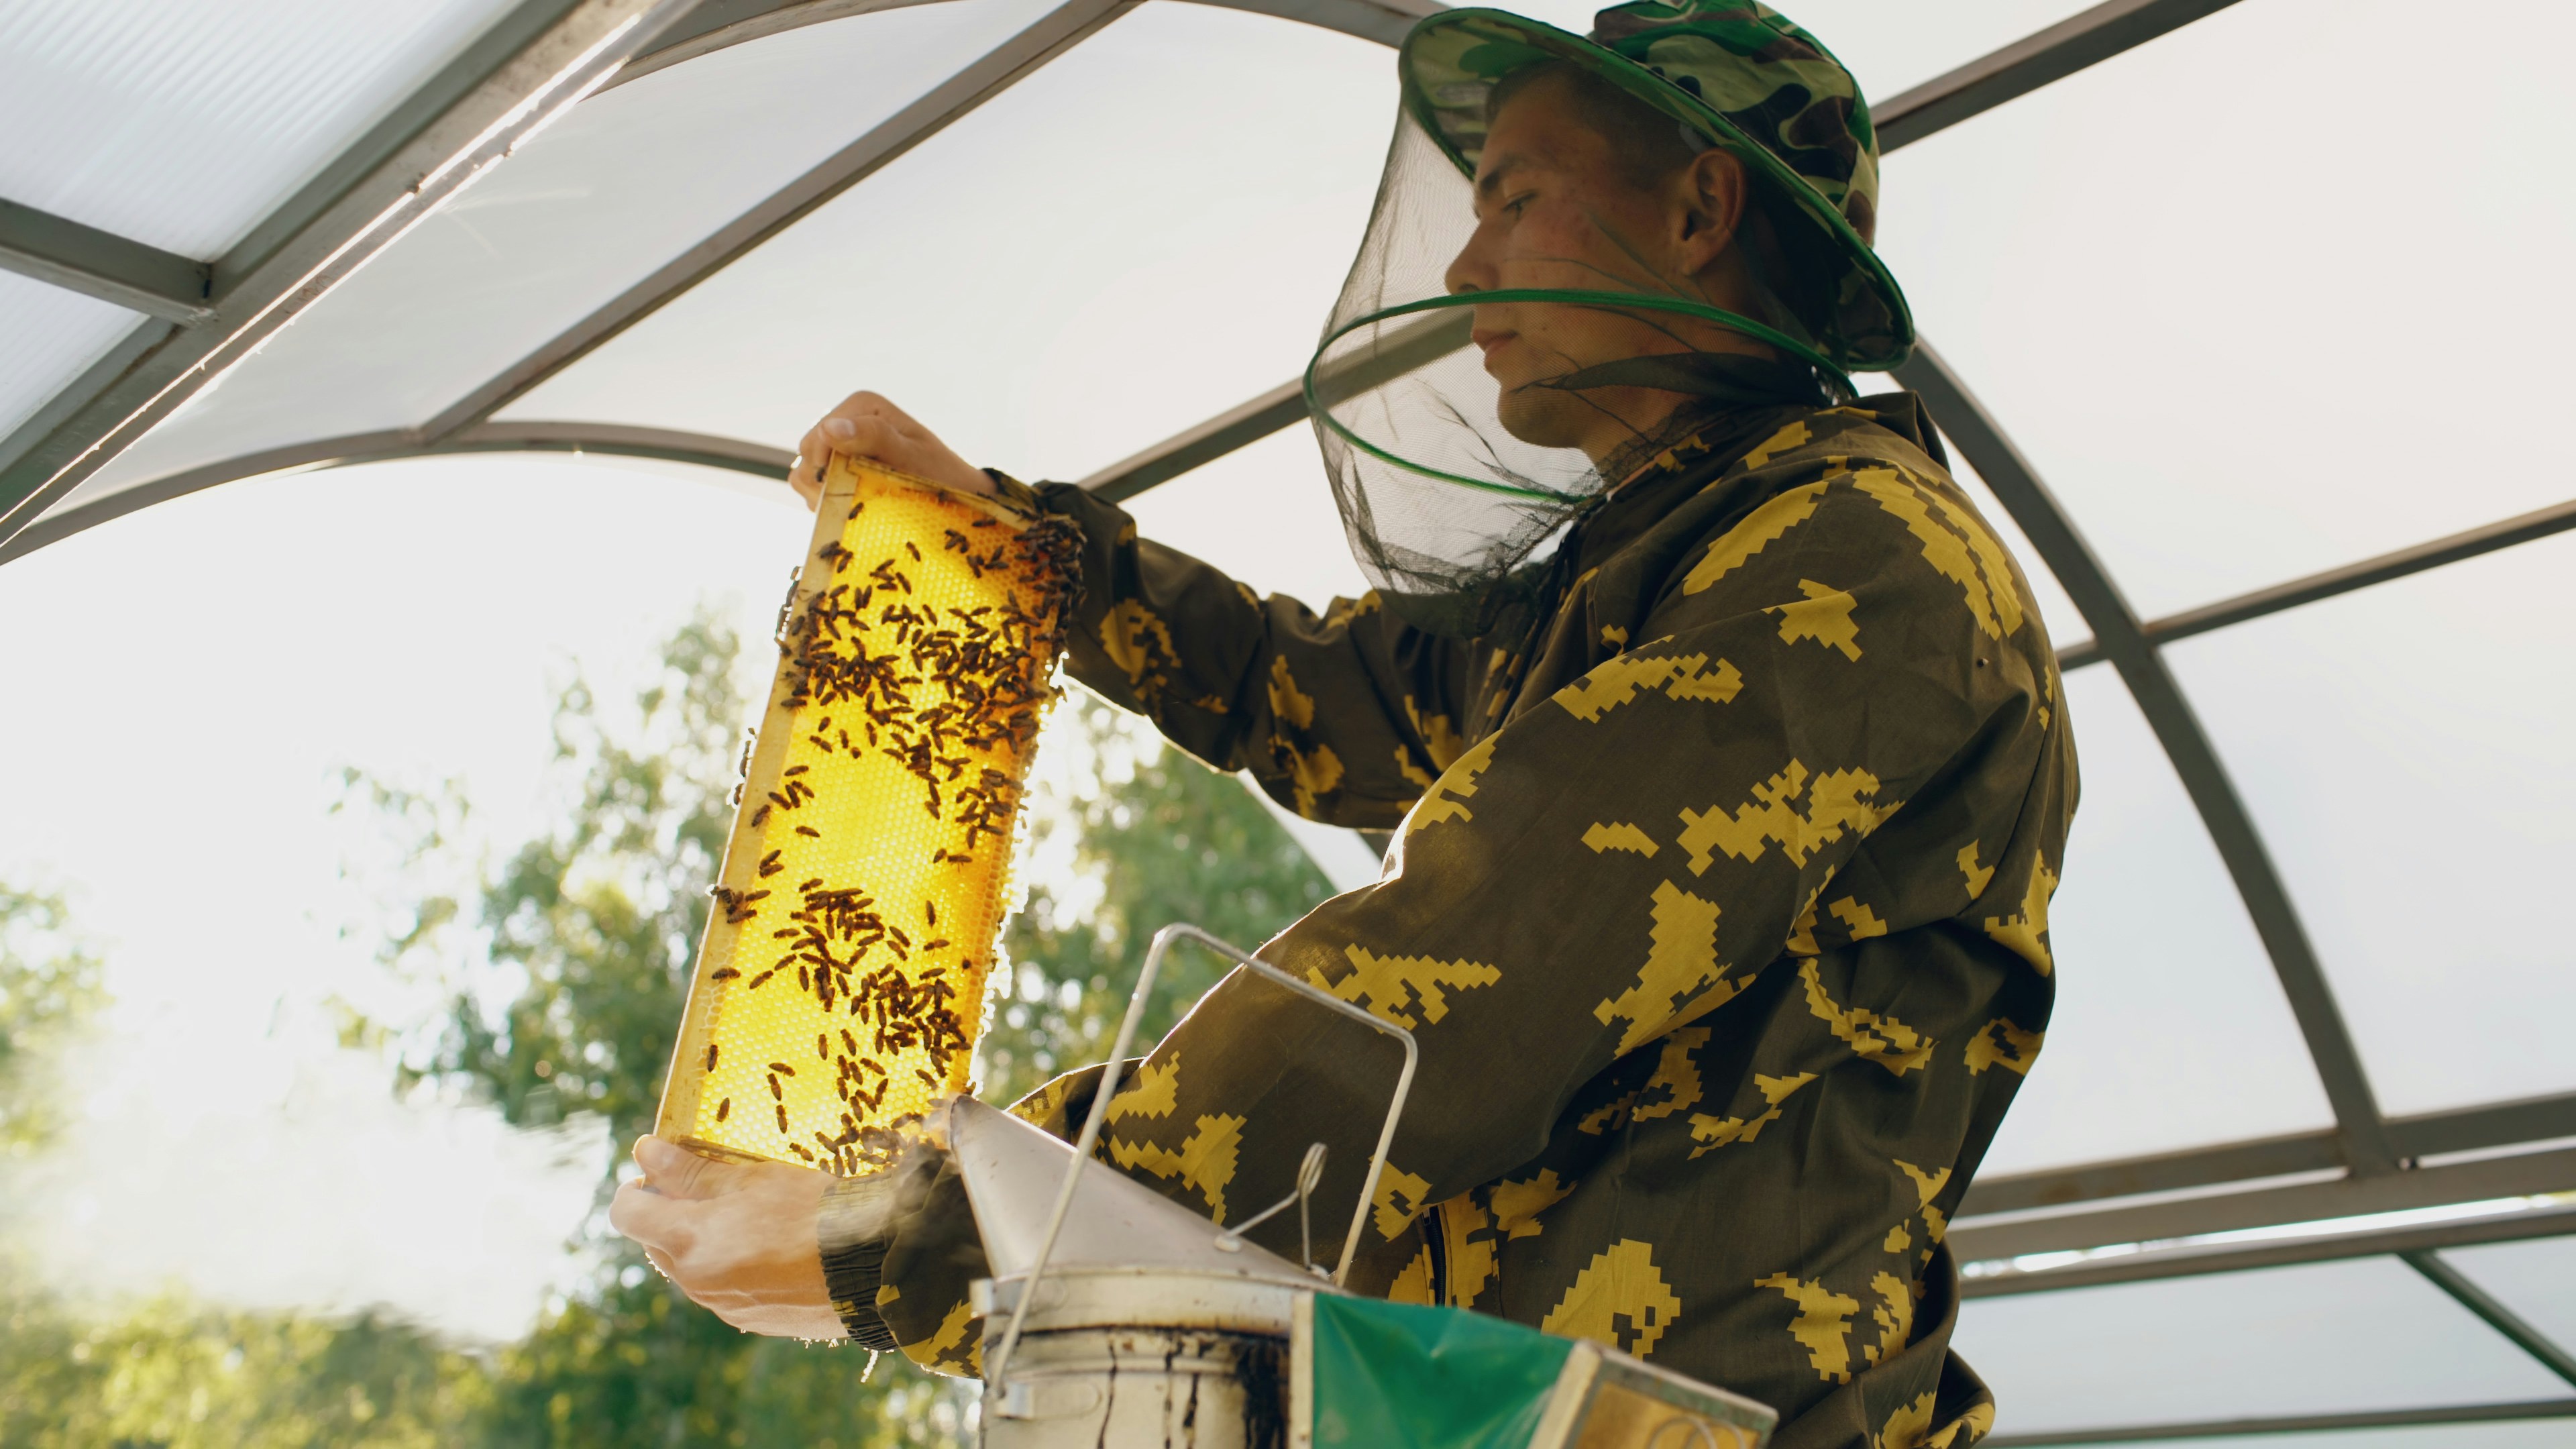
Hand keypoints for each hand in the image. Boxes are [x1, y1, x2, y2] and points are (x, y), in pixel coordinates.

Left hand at [608, 1135, 843, 1338]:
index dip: (636, 1189)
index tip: (661, 1172)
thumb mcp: (752, 1178)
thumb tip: (645, 1152)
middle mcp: (695, 1281)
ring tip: (750, 1219)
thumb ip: (692, 1170)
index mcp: (688, 1241)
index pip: (627, 1214)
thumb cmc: (811, 1210)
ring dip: (703, 1242)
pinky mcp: (751, 1321)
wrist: (869, 1270)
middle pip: (656, 1243)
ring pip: (691, 1268)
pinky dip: (732, 1267)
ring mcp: (723, 1306)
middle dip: (671, 1215)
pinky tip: (772, 1249)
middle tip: (712, 1189)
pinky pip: (723, 1290)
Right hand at [791, 392, 993, 510]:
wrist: (955, 496)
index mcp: (862, 406)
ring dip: (827, 496)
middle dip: (827, 482)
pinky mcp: (837, 470)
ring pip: (804, 476)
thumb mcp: (912, 456)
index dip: (827, 466)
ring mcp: (839, 447)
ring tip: (862, 501)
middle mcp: (847, 420)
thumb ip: (874, 437)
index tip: (857, 485)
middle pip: (806, 455)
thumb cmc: (939, 474)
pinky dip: (829, 502)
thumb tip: (829, 426)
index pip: (817, 437)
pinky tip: (857, 505)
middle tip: (862, 496)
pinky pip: (812, 490)